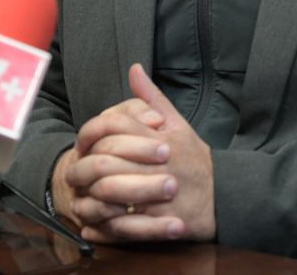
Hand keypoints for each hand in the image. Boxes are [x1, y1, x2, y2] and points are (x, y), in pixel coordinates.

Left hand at [63, 64, 215, 242]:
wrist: (224, 196)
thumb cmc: (195, 159)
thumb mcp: (178, 124)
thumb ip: (152, 98)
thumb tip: (134, 69)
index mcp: (161, 138)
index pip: (115, 127)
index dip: (91, 133)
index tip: (81, 144)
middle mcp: (159, 166)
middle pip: (107, 162)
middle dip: (83, 169)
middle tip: (72, 174)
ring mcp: (159, 196)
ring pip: (111, 195)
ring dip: (89, 197)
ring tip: (79, 197)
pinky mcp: (159, 225)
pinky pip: (122, 227)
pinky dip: (103, 227)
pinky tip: (91, 224)